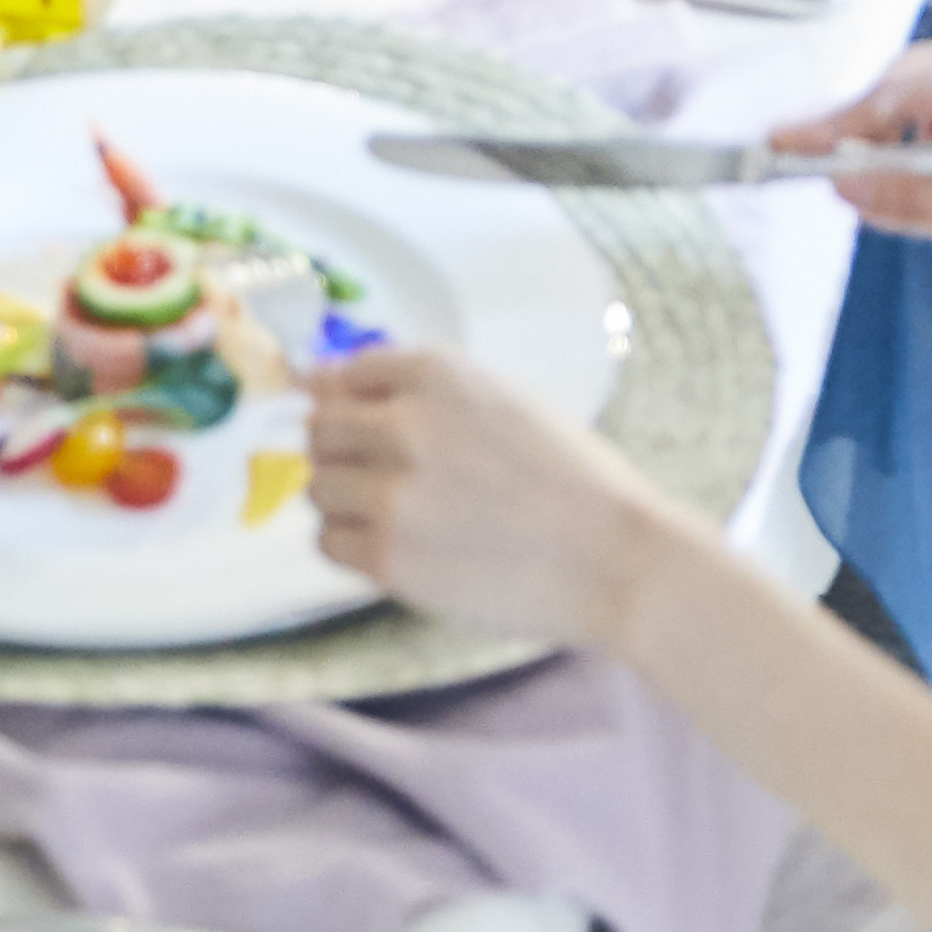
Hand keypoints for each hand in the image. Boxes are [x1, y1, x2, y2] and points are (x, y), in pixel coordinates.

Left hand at [305, 341, 671, 651]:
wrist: (613, 556)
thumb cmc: (569, 477)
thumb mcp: (500, 400)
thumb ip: (423, 393)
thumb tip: (330, 390)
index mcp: (436, 373)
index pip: (343, 375)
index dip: (343, 402)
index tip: (353, 425)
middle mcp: (404, 424)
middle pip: (318, 431)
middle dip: (340, 453)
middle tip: (379, 478)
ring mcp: (392, 493)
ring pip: (318, 488)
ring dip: (345, 501)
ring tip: (399, 516)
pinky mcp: (389, 558)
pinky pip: (329, 543)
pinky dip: (353, 545)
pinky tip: (398, 547)